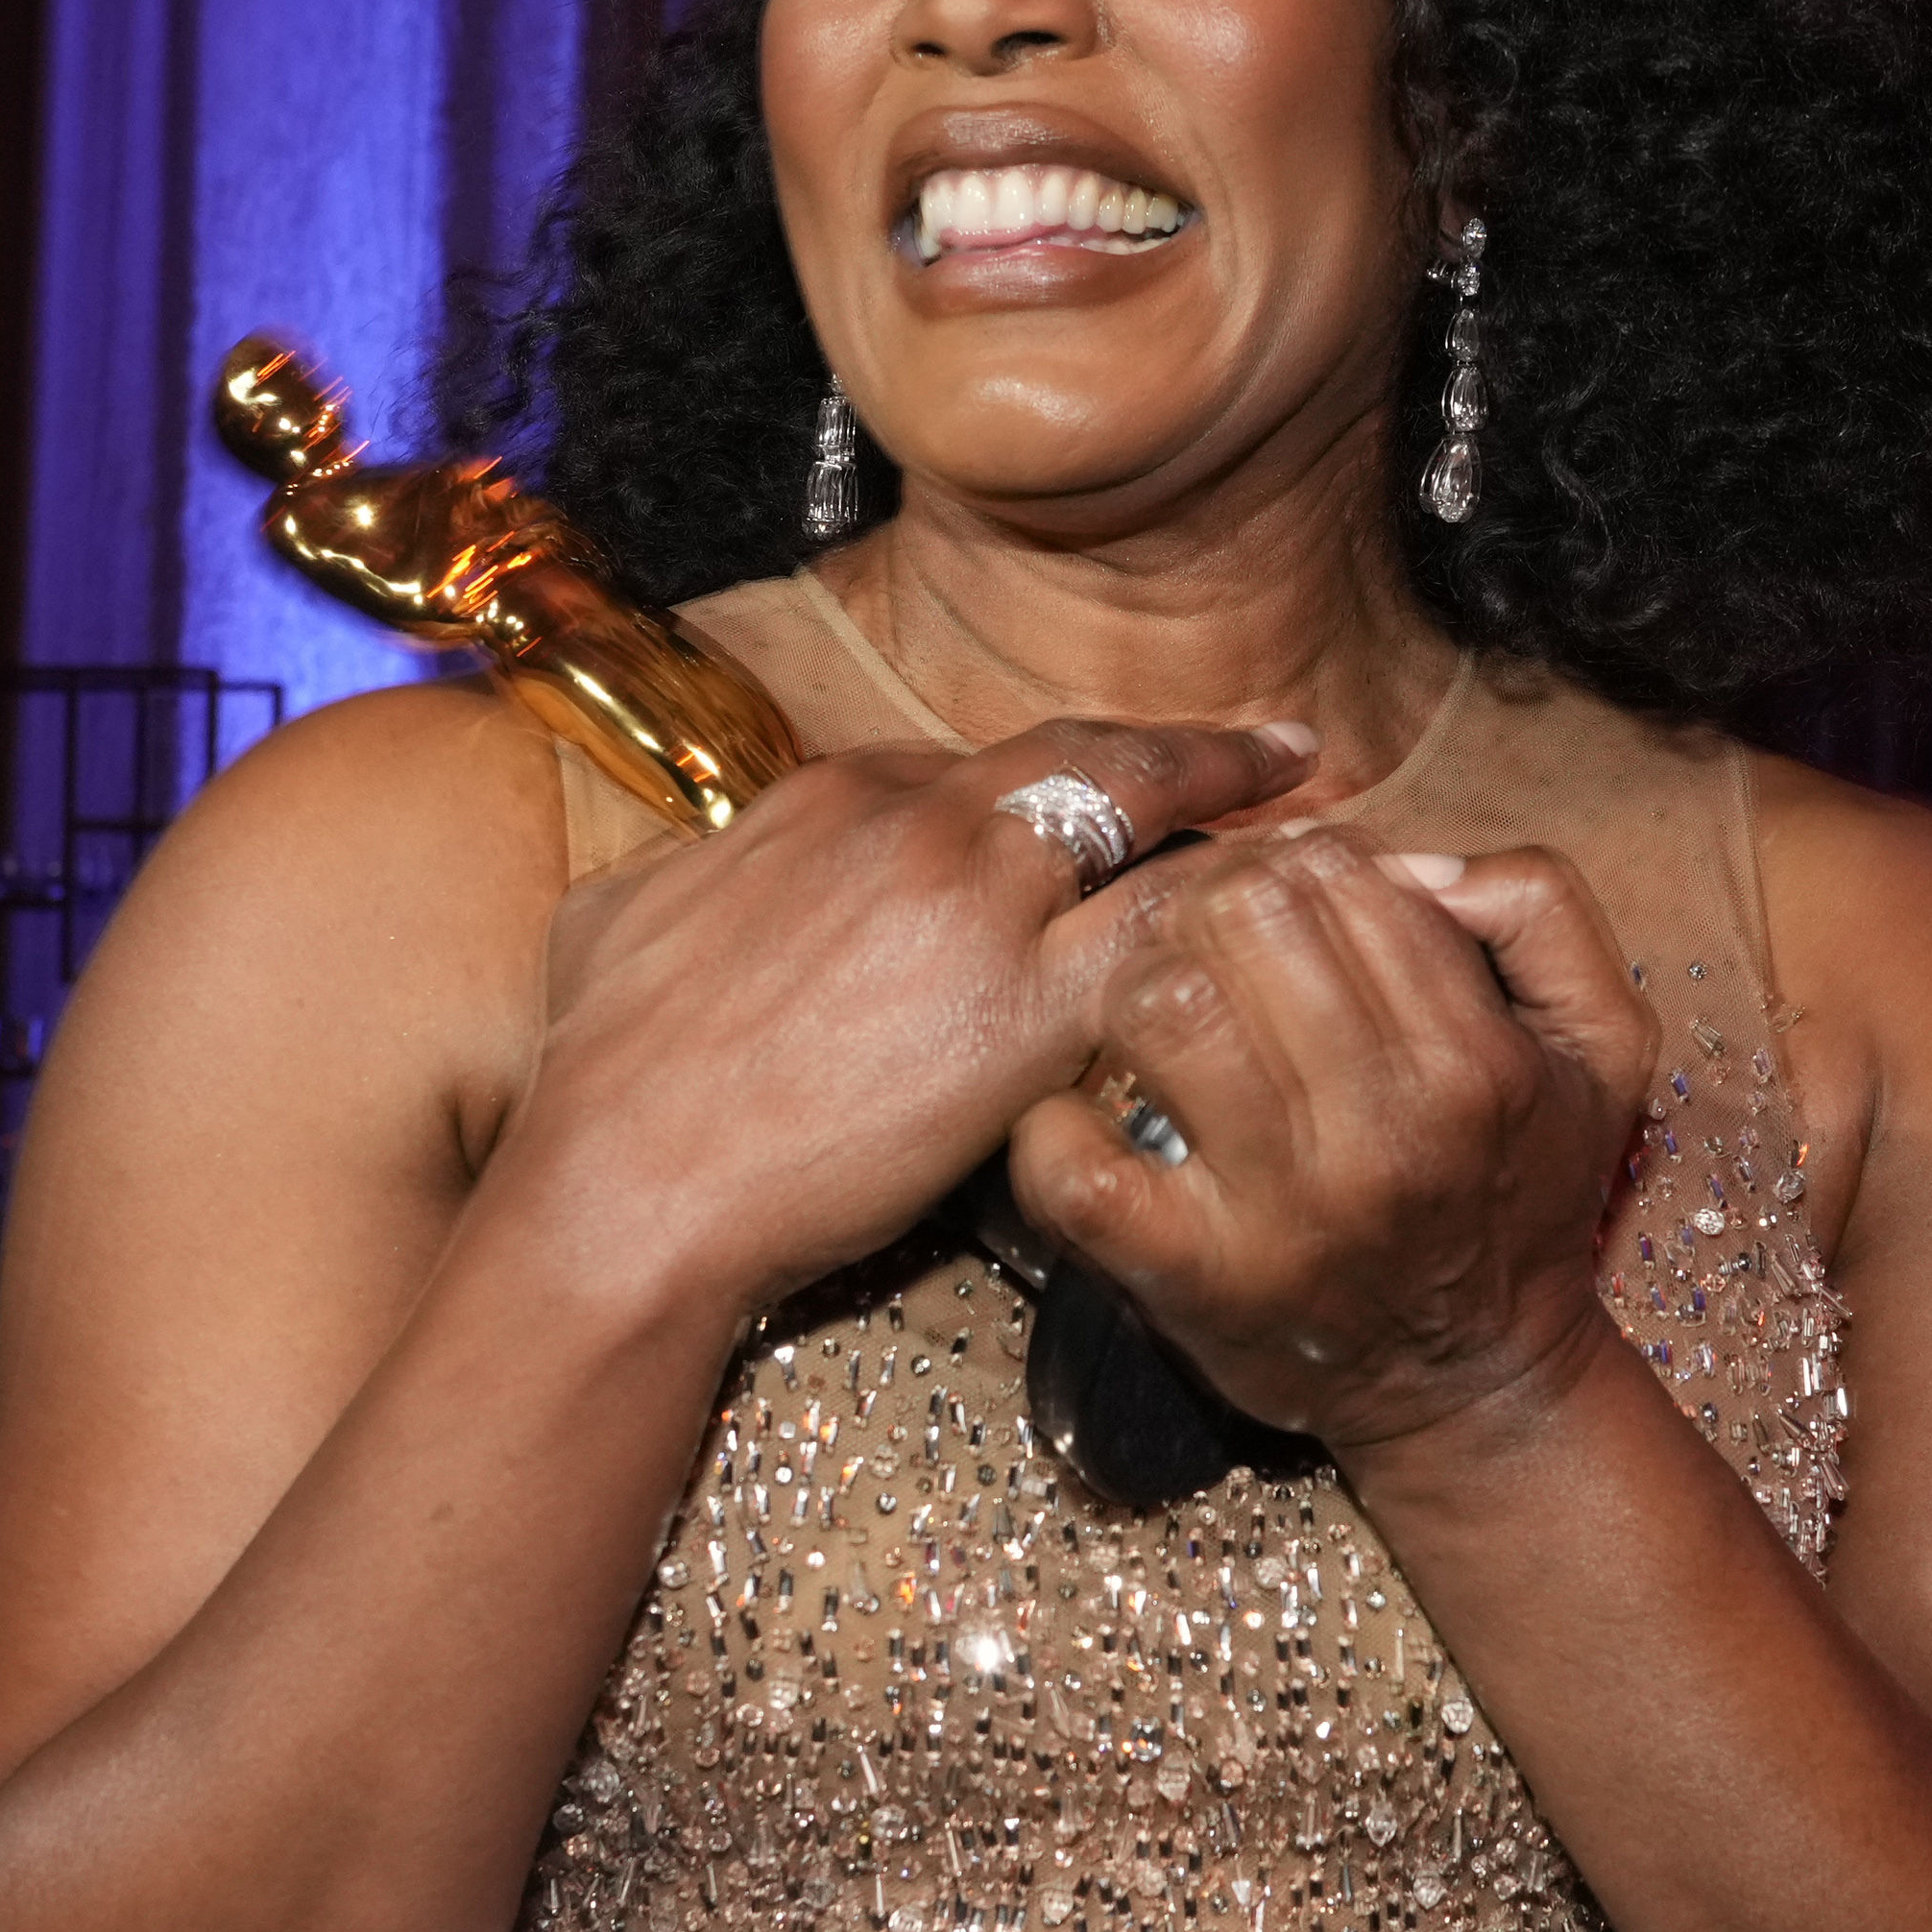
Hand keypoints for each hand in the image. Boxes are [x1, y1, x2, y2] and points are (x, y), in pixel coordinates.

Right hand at [504, 716, 1313, 1318]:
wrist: (631, 1182)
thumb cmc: (605, 1080)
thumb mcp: (615, 931)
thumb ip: (675, 880)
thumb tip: (671, 874)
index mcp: (831, 797)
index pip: (977, 769)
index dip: (1057, 789)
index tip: (1109, 801)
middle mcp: (917, 820)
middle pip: (1088, 762)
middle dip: (1193, 753)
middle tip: (1283, 749)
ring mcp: (980, 903)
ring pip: (1149, 825)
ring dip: (1244, 826)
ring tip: (1326, 836)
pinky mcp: (1027, 1005)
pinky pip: (1169, 941)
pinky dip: (1239, 928)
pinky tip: (1295, 944)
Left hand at [1005, 830, 1656, 1456]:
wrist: (1475, 1385)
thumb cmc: (1523, 1192)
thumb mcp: (1603, 1046)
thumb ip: (1540, 911)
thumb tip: (1413, 860)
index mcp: (1472, 1062)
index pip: (1343, 877)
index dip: (1303, 859)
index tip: (1299, 899)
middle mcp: (1378, 1135)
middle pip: (1241, 916)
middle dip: (1218, 899)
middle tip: (1220, 939)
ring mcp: (1273, 1213)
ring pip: (1157, 1006)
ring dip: (1143, 986)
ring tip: (1171, 1015)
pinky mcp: (1183, 1278)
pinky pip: (1073, 1162)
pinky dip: (1057, 1120)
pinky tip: (1096, 1112)